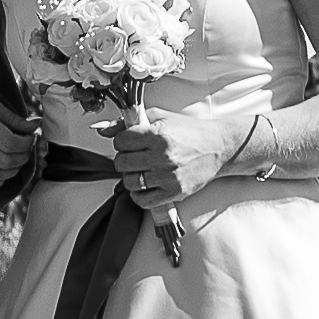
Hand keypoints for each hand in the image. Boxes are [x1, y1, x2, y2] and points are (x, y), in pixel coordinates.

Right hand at [0, 84, 34, 195]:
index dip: (26, 143)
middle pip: (5, 159)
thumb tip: (35, 126)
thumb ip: (12, 118)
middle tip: (25, 150)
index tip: (30, 138)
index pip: (10, 141)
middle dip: (23, 157)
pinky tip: (0, 171)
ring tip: (15, 160)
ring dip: (12, 170)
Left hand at [108, 102, 267, 223]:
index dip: (122, 141)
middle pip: (122, 163)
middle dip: (124, 159)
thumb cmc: (188, 131)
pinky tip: (146, 185)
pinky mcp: (175, 192)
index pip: (120, 141)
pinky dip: (139, 195)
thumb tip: (100, 128)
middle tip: (135, 156)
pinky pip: (143, 200)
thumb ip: (127, 122)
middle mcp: (162, 156)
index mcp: (157, 134)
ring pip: (130, 182)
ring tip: (141, 170)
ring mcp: (168, 176)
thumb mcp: (159, 118)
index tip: (130, 141)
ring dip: (131, 177)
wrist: (218, 147)